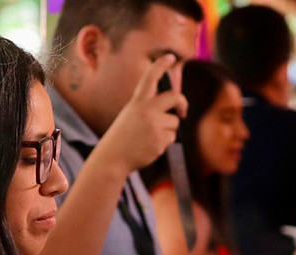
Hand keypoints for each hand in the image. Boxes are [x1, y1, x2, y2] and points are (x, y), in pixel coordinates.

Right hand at [95, 54, 188, 174]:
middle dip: (182, 103)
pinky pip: (172, 137)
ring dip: (168, 130)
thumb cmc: (124, 136)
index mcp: (137, 101)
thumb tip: (175, 108)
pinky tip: (150, 146)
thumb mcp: (131, 115)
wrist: (113, 157)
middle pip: (175, 97)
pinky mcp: (159, 140)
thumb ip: (149, 108)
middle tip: (181, 112)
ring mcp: (154, 125)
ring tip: (149, 137)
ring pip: (174, 123)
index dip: (161, 65)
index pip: (150, 78)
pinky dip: (164, 142)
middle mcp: (146, 110)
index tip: (170, 57)